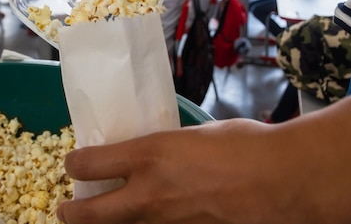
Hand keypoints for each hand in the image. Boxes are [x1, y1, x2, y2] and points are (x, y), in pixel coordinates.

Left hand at [57, 119, 302, 223]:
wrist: (284, 180)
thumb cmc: (244, 146)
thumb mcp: (193, 135)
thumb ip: (165, 148)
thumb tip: (152, 154)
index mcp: (149, 155)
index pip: (88, 164)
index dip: (74, 164)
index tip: (74, 164)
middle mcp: (148, 194)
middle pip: (89, 215)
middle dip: (71, 213)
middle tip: (67, 210)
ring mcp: (166, 223)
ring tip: (105, 218)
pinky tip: (151, 220)